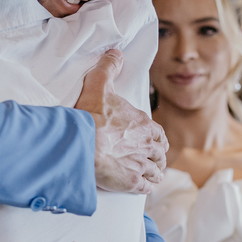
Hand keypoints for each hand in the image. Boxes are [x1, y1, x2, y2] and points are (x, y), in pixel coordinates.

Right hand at [76, 50, 166, 193]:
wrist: (81, 144)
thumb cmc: (90, 117)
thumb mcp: (99, 85)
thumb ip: (108, 68)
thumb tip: (115, 54)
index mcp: (144, 125)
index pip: (159, 134)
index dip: (157, 138)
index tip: (154, 142)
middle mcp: (147, 146)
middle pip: (160, 154)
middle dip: (157, 157)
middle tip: (152, 160)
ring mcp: (141, 165)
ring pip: (156, 171)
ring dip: (154, 173)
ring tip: (150, 175)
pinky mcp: (132, 183)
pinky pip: (146, 187)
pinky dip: (146, 187)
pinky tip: (142, 187)